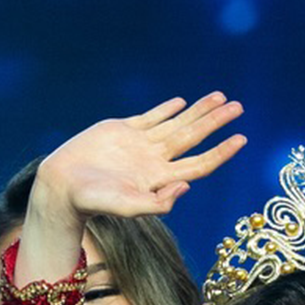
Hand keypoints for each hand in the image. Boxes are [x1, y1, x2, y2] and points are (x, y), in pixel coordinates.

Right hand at [35, 93, 246, 227]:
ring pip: (177, 123)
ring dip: (199, 111)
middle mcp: (155, 160)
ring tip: (221, 97)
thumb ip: (158, 203)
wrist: (62, 185)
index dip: (221, 152)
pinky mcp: (121, 130)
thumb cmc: (93, 202)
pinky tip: (182, 102)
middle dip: (216, 122)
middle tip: (238, 107)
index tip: (241, 138)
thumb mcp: (128, 207)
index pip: (200, 163)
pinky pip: (151, 117)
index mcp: (160, 178)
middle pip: (194, 138)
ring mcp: (140, 144)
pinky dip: (167, 109)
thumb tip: (187, 188)